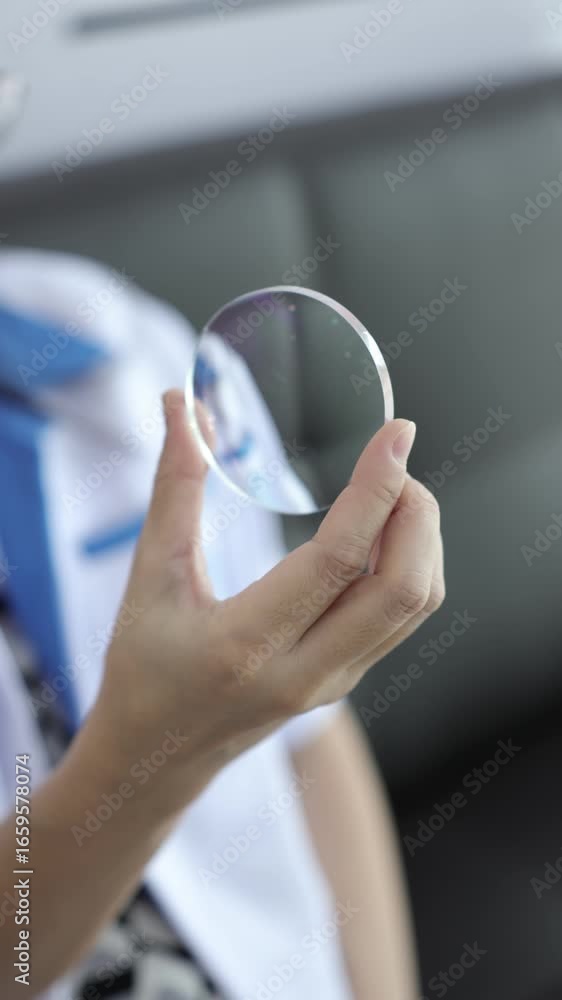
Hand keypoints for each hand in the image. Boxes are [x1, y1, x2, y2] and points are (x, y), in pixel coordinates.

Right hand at [93, 390, 443, 806]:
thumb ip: (173, 487)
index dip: (375, 488)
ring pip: (414, 607)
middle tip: (396, 460)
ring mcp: (331, 684)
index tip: (395, 434)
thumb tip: (182, 406)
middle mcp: (302, 671)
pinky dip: (410, 566)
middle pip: (401, 589)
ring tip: (394, 490)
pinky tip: (385, 533)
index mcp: (246, 642)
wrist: (155, 757)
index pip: (337, 559)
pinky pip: (400, 621)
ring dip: (421, 539)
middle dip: (416, 511)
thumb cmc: (143, 667)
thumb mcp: (149, 575)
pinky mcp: (343, 683)